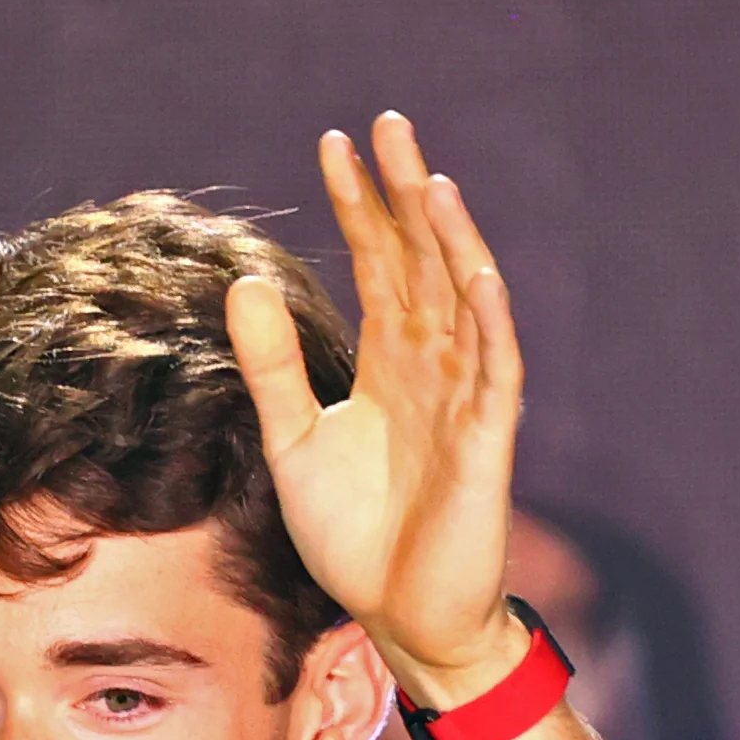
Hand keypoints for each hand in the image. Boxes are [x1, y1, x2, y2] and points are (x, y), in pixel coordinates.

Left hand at [225, 113, 526, 707]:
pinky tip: (474, 271)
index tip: (333, 147)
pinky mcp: (487, 441)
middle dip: (404, 196)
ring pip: (462, 299)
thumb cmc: (351, 536)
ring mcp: (466, 399)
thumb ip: (271, 365)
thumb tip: (244, 282)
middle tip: (386, 123)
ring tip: (428, 178)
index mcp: (391, 364)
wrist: (398, 616)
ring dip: (449, 240)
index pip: (379, 264)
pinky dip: (487, 318)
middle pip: (423, 261)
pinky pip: (495, 368)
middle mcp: (434, 367)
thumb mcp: (292, 440)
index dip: (359, 207)